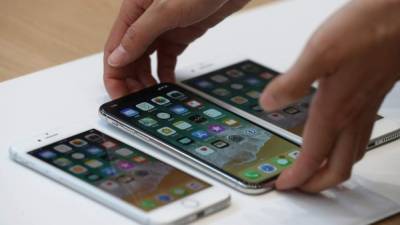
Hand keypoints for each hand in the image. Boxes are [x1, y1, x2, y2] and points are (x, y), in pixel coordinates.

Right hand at [104, 0, 249, 98]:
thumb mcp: (166, 9)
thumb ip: (140, 34)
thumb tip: (117, 58)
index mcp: (134, 10)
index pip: (115, 48)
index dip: (114, 74)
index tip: (118, 96)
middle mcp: (146, 20)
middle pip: (130, 57)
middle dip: (131, 81)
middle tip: (137, 102)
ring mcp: (164, 28)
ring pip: (148, 59)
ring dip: (147, 79)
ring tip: (152, 97)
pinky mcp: (182, 33)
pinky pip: (167, 57)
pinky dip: (166, 72)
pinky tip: (167, 85)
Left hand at [260, 0, 399, 191]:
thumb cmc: (369, 28)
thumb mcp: (320, 51)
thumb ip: (293, 82)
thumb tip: (268, 103)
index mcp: (335, 108)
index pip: (313, 156)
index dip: (297, 176)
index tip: (283, 185)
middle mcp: (352, 115)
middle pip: (339, 167)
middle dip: (317, 183)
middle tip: (299, 187)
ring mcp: (366, 108)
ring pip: (353, 154)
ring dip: (333, 169)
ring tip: (315, 170)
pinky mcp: (373, 96)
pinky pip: (360, 136)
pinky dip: (346, 149)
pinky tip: (337, 137)